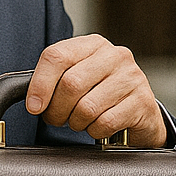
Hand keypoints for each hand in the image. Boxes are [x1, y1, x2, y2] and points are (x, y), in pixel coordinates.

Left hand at [27, 35, 166, 146]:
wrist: (140, 114)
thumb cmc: (101, 96)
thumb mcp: (79, 78)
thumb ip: (56, 80)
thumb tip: (33, 100)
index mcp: (93, 44)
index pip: (56, 56)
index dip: (39, 84)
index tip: (34, 106)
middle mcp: (115, 55)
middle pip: (70, 83)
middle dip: (56, 110)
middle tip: (57, 119)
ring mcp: (131, 77)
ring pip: (87, 107)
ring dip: (76, 122)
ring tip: (81, 122)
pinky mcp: (142, 101)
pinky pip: (105, 122)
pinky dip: (95, 131)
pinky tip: (99, 127)